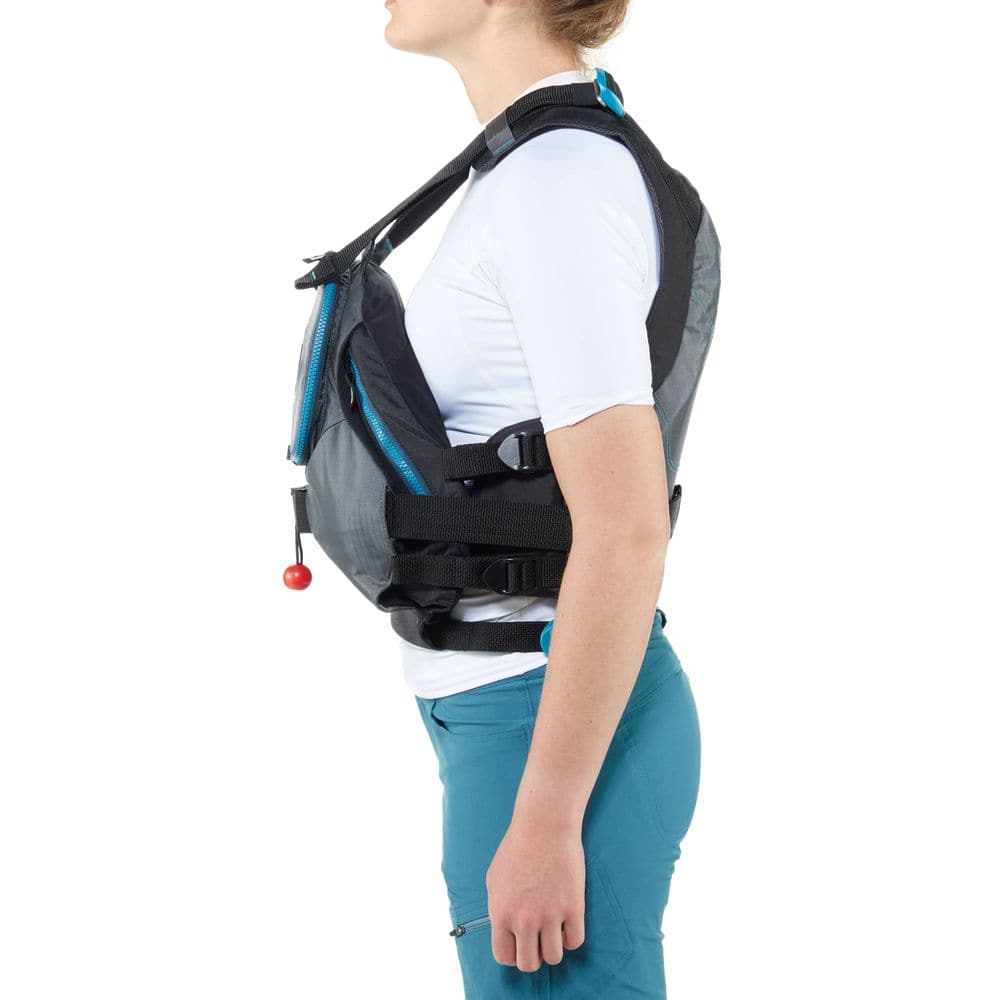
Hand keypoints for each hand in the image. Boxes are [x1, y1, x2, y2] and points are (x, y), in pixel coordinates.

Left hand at [485, 814, 585, 970]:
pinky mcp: (573, 907)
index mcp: (501, 914)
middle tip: (537, 939)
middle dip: (533, 955)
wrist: (544, 825)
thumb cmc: (517, 847)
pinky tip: (567, 921)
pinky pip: (575, 942)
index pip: (504, 956)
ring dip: (553, 947)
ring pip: (554, 957)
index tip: (520, 943)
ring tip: (553, 929)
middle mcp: (524, 920)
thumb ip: (498, 908)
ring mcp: (550, 915)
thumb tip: (504, 928)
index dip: (513, 953)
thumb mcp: (494, 879)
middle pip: (529, 964)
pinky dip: (571, 937)